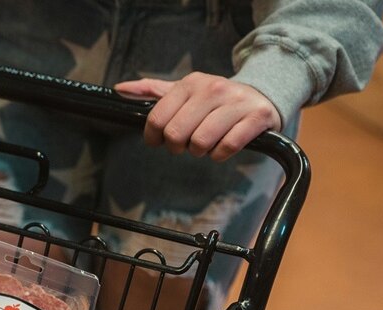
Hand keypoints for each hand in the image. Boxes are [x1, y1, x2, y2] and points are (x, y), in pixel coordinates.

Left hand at [116, 73, 281, 161]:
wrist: (263, 94)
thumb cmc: (216, 100)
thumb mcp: (185, 91)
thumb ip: (153, 91)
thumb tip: (120, 88)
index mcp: (191, 83)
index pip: (157, 118)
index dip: (154, 137)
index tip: (159, 141)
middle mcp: (213, 89)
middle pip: (176, 133)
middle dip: (177, 146)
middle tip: (185, 144)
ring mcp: (236, 103)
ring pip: (201, 142)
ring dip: (199, 151)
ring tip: (205, 144)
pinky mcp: (256, 117)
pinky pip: (227, 147)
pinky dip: (220, 154)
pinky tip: (222, 146)